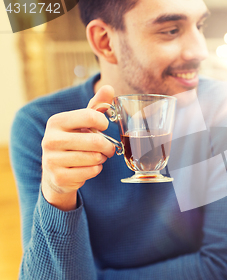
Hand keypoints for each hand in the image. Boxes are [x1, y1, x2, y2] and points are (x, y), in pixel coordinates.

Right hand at [41, 85, 115, 210]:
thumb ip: (96, 105)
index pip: (90, 116)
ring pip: (95, 158)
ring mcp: (52, 160)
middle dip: (108, 146)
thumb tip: (109, 88)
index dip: (103, 122)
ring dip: (102, 158)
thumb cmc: (74, 140)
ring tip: (97, 156)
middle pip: (95, 141)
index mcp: (56, 121)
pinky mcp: (59, 177)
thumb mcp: (83, 122)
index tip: (104, 127)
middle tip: (108, 148)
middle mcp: (50, 139)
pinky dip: (96, 169)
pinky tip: (89, 167)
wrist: (56, 171)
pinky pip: (91, 171)